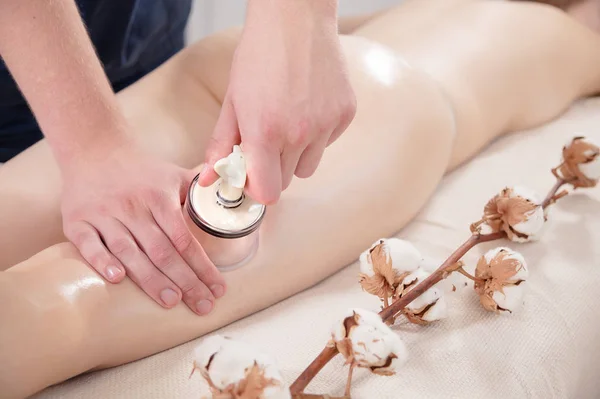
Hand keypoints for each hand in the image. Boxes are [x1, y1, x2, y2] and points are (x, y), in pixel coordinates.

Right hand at [60, 144, 225, 315]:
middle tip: (202, 306)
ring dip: (150, 279)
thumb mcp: (174, 175)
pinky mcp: (76, 221)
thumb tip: (235, 201)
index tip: (218, 288)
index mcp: (158, 197)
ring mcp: (103, 214)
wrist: (93, 149)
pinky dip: (101, 261)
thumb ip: (201, 192)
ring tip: (171, 301)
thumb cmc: (141, 170)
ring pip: (129, 252)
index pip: (185, 238)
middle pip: (162, 251)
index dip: (203, 266)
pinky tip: (117, 279)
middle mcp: (132, 207)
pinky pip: (88, 244)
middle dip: (185, 281)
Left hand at [198, 0, 355, 203]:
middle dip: (272, 168)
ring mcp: (326, 125)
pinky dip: (317, 135)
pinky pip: (328, 143)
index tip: (250, 173)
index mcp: (265, 132)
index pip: (267, 192)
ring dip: (295, 155)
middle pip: (286, 181)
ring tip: (288, 121)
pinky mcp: (345, 114)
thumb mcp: (233, 101)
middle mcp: (300, 134)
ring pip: (308, 166)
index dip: (256, 188)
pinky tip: (307, 106)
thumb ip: (221, 145)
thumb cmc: (259, 55)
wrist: (296, 19)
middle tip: (265, 139)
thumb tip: (207, 178)